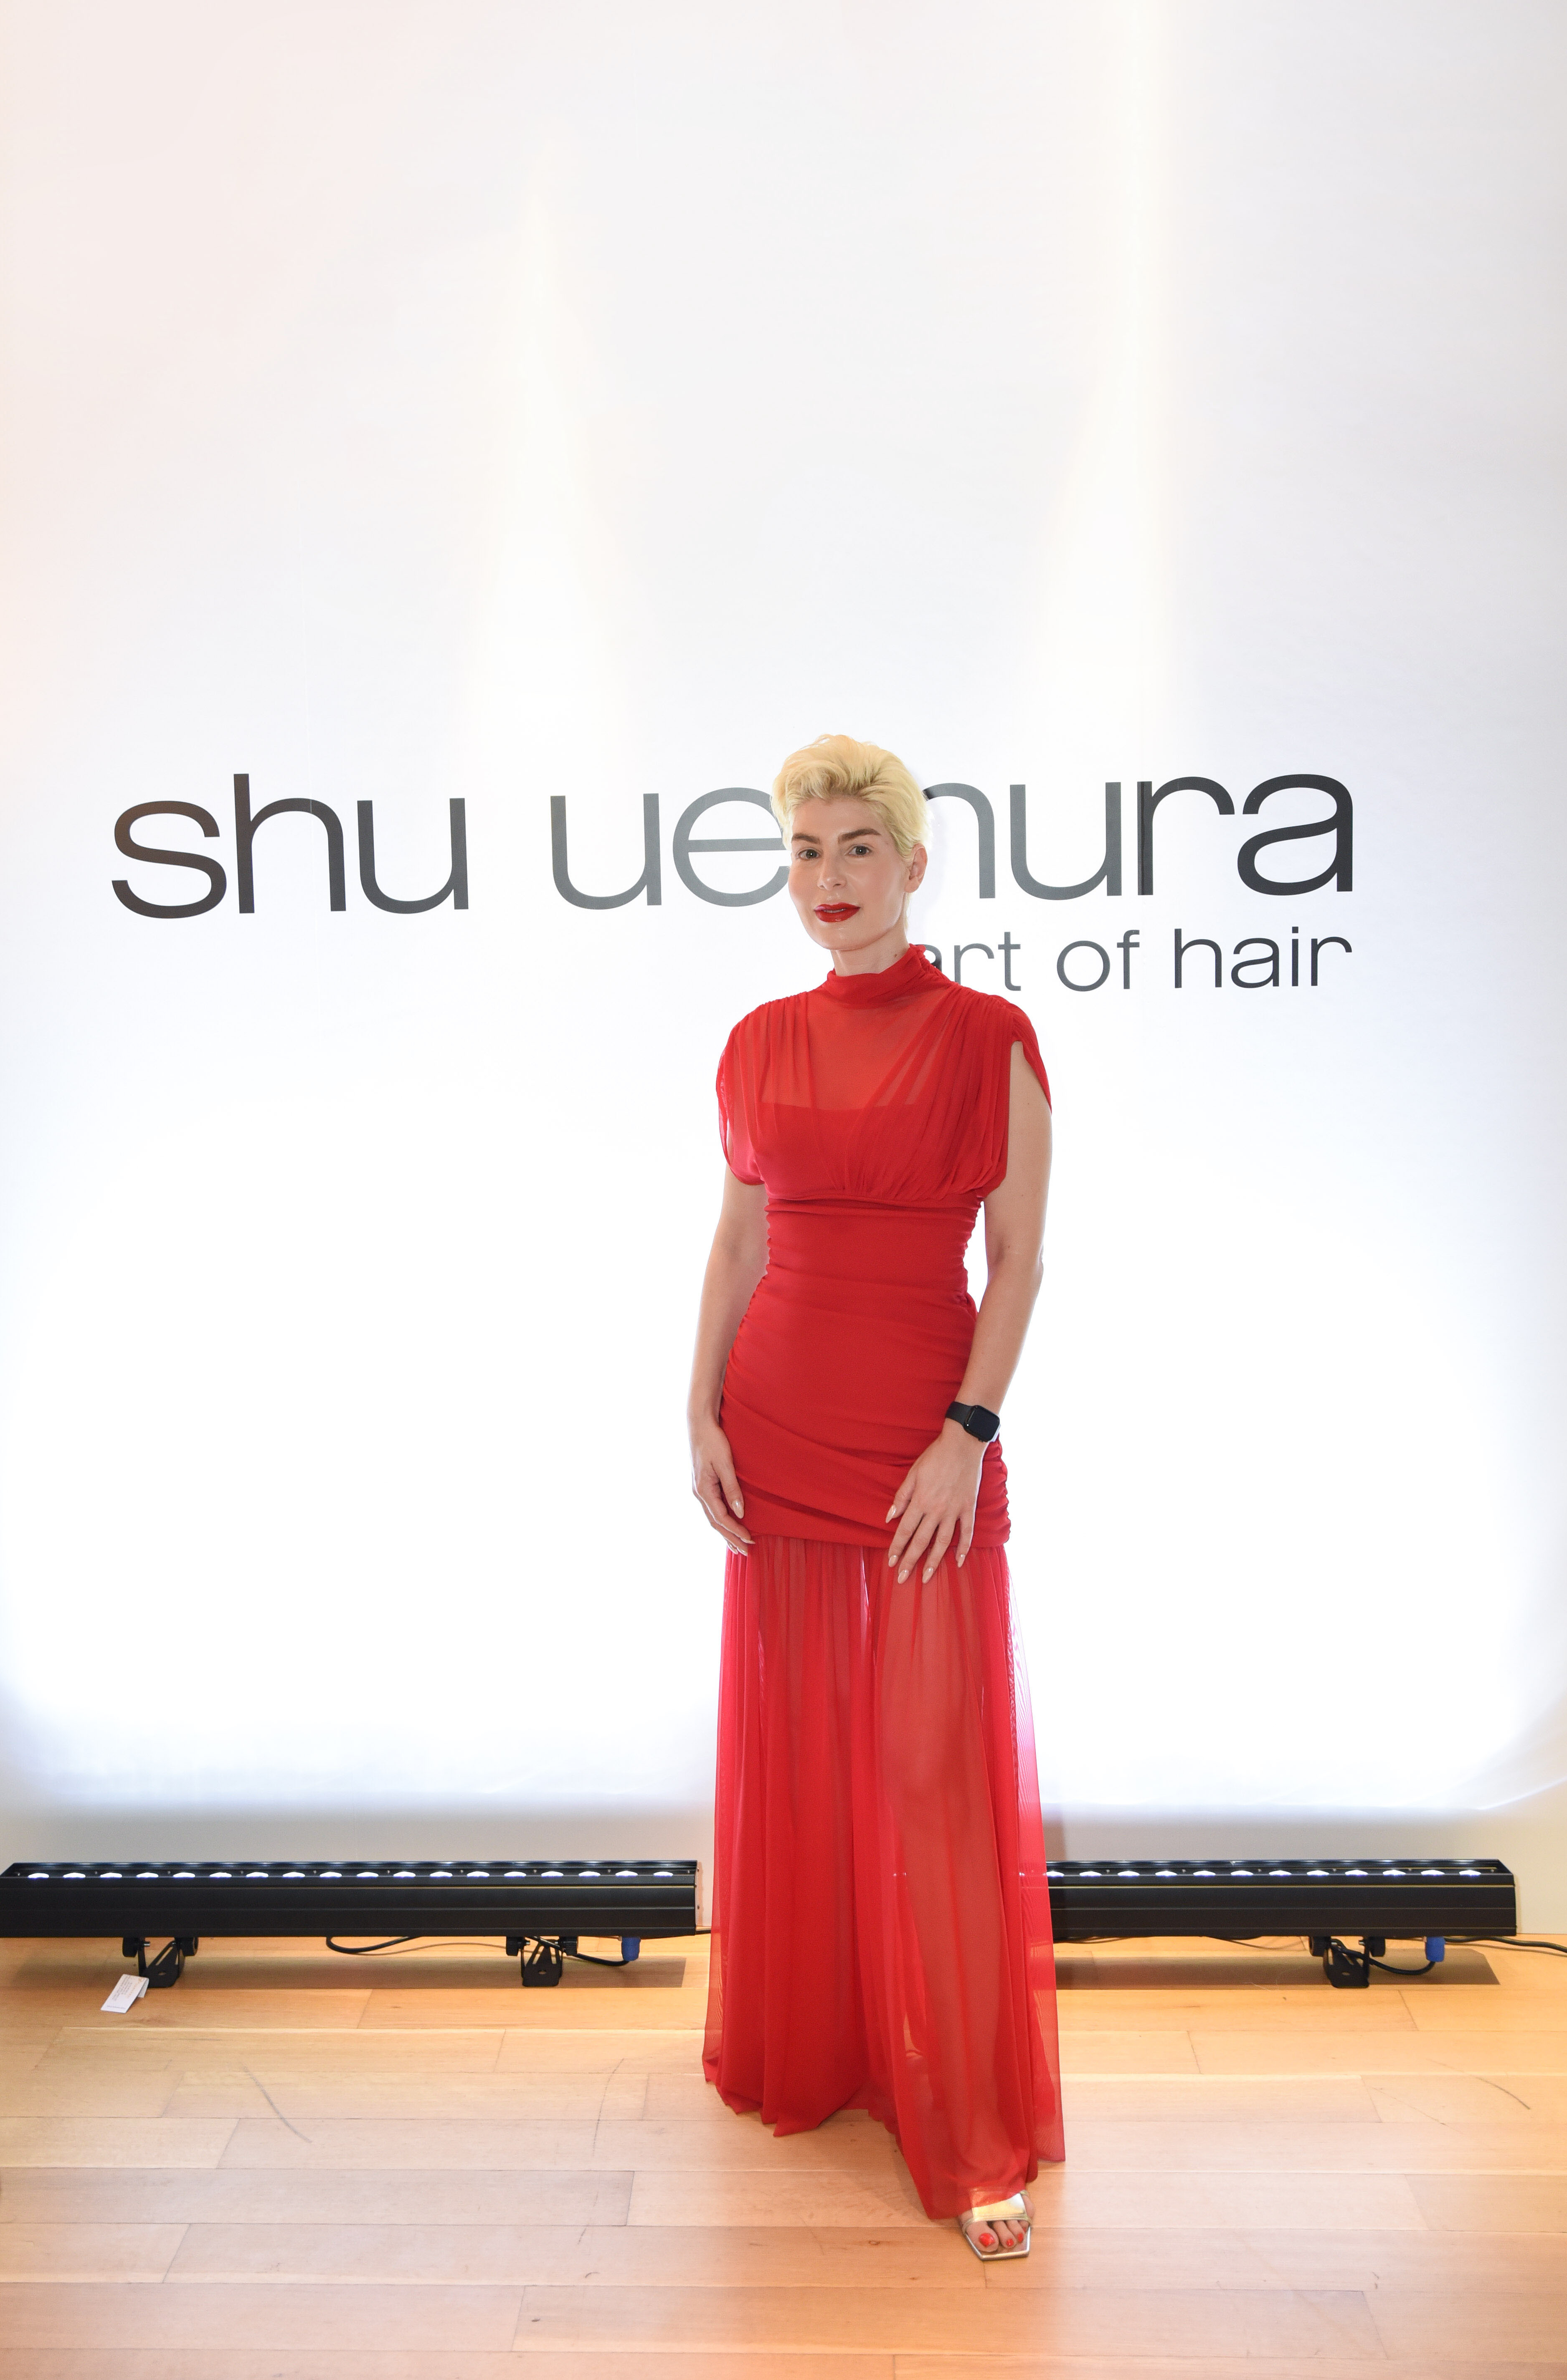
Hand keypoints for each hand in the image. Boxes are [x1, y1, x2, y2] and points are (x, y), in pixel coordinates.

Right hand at [690, 1414, 753, 1555]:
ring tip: (736, 1546)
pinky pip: (712, 1509)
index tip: (750, 1539)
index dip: (736, 1531)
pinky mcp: (702, 1485)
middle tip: (745, 1552)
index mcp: (703, 1490)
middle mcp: (698, 1493)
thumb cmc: (713, 1441)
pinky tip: (727, 1525)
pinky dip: (721, 1521)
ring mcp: (698, 1490)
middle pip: (715, 1523)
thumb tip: (740, 1512)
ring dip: (725, 1533)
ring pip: (712, 1518)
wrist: (699, 1425)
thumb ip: (732, 1489)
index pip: (721, 1518)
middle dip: (730, 1538)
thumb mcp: (725, 1464)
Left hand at [886, 1420, 984, 1581]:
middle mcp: (937, 1509)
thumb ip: (902, 1496)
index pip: (905, 1530)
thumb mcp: (913, 1473)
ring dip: (934, 1561)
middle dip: (910, 1561)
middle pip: (922, 1541)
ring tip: (927, 1577)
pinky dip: (964, 1548)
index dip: (897, 1547)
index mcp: (921, 1501)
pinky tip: (959, 1562)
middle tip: (902, 1578)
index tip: (890, 1562)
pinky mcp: (969, 1508)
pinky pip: (967, 1532)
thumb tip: (889, 1517)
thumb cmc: (935, 1457)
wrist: (963, 1444)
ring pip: (943, 1542)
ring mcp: (955, 1510)